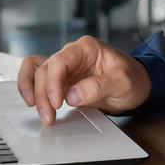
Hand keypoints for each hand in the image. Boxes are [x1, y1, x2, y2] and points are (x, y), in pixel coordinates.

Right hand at [17, 36, 150, 125]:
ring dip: (35, 94)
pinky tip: (31, 100)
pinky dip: (29, 86)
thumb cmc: (131, 79)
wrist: (136, 86)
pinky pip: (36, 76)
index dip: (54, 82)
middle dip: (44, 94)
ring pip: (38, 73)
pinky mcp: (61, 79)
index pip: (61, 61)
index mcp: (86, 48)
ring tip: (43, 114)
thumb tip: (72, 95)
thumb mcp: (123, 83)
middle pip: (46, 69)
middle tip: (49, 117)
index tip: (58, 102)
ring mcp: (65, 67)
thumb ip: (99, 87)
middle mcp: (72, 54)